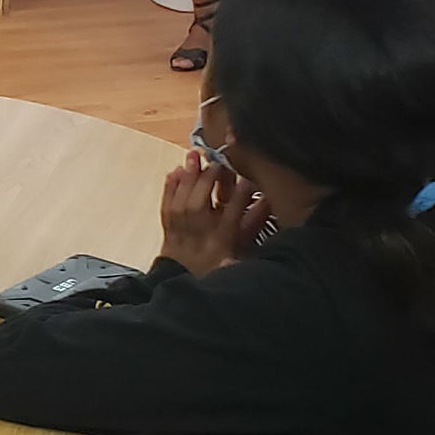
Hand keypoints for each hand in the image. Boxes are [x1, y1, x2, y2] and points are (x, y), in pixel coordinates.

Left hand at [158, 153, 271, 276]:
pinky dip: (170, 187)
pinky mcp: (168, 227)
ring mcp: (182, 231)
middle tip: (217, 160)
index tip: (249, 176)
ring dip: (188, 177)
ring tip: (193, 155)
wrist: (185, 279)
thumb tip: (267, 200)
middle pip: (201, 204)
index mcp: (223, 239)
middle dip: (208, 180)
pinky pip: (167, 205)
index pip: (234, 212)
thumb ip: (254, 223)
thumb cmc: (216, 260)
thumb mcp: (241, 246)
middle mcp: (201, 234)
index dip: (241, 194)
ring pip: (183, 202)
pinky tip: (175, 171)